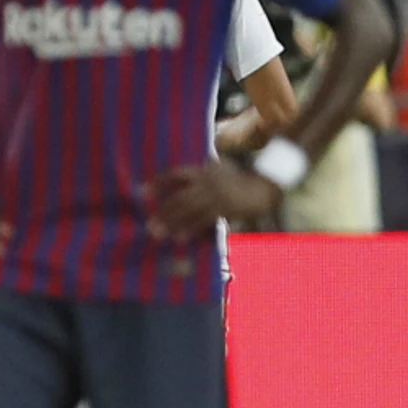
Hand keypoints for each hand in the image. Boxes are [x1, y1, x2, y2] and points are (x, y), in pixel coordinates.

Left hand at [146, 162, 283, 241]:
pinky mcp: (224, 208)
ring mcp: (216, 195)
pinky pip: (203, 220)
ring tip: (158, 233)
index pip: (175, 175)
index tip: (143, 192)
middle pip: (179, 197)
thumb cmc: (240, 180)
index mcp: (203, 170)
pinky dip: (191, 230)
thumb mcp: (220, 169)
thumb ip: (202, 172)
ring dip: (172, 222)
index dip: (159, 183)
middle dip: (163, 211)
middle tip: (149, 224)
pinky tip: (180, 238)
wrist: (264, 187)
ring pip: (188, 210)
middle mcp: (207, 182)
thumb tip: (182, 177)